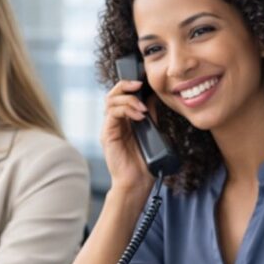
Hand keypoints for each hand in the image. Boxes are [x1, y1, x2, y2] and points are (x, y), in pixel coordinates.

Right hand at [102, 79, 154, 193]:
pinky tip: (139, 116)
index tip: (144, 81)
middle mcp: (114, 121)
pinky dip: (126, 110)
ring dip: (128, 100)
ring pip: (111, 101)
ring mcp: (109, 127)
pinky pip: (112, 114)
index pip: (122, 94)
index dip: (130, 84)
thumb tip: (156, 97)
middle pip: (113, 94)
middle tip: (140, 85)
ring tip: (143, 109)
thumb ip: (151, 115)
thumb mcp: (152, 132)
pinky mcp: (107, 134)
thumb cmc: (145, 160)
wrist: (137, 181)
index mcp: (124, 119)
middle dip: (126, 85)